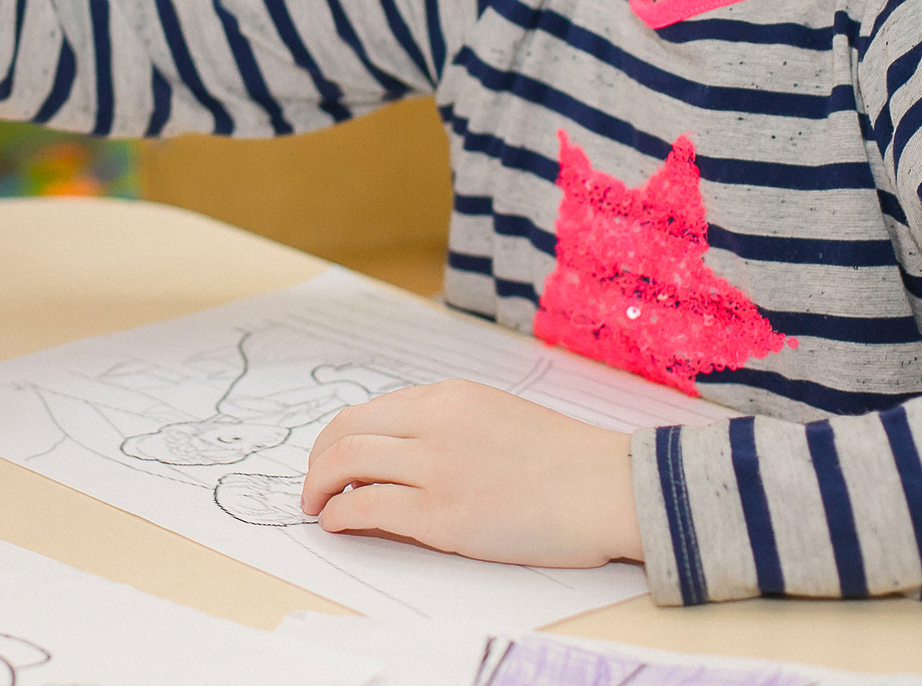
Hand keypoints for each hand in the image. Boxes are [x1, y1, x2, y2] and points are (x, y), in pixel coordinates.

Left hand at [300, 380, 642, 567]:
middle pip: (346, 430)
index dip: (342, 436)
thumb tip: (405, 450)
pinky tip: (337, 524)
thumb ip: (450, 423)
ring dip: (319, 487)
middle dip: (318, 459)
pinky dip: (341, 515)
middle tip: (313, 484)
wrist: (609, 487)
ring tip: (315, 507)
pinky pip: (367, 508)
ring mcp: (436, 468)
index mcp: (450, 396)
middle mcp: (435, 423)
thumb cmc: (566, 461)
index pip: (372, 410)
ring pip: (346, 464)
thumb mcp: (498, 416)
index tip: (333, 457)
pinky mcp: (442, 515)